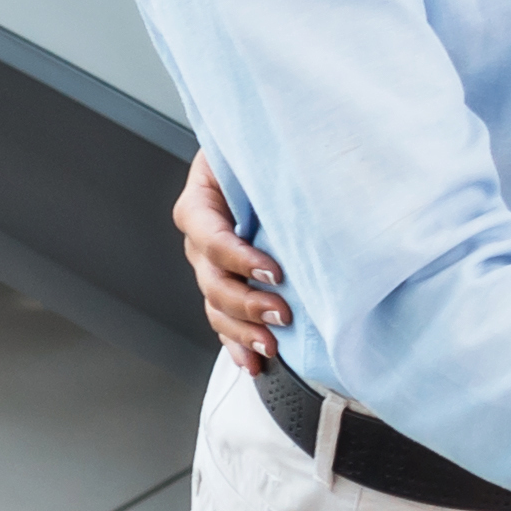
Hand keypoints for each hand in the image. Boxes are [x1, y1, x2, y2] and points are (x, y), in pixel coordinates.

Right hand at [178, 152, 286, 369]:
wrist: (262, 156)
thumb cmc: (262, 149)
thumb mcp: (258, 148)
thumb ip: (268, 164)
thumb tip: (310, 176)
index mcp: (200, 203)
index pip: (211, 237)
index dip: (239, 258)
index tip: (274, 272)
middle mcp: (200, 239)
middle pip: (212, 280)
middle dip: (246, 302)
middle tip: (282, 314)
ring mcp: (209, 266)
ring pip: (215, 307)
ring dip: (242, 331)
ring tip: (271, 346)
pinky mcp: (226, 284)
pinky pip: (224, 321)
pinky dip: (237, 344)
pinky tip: (254, 363)